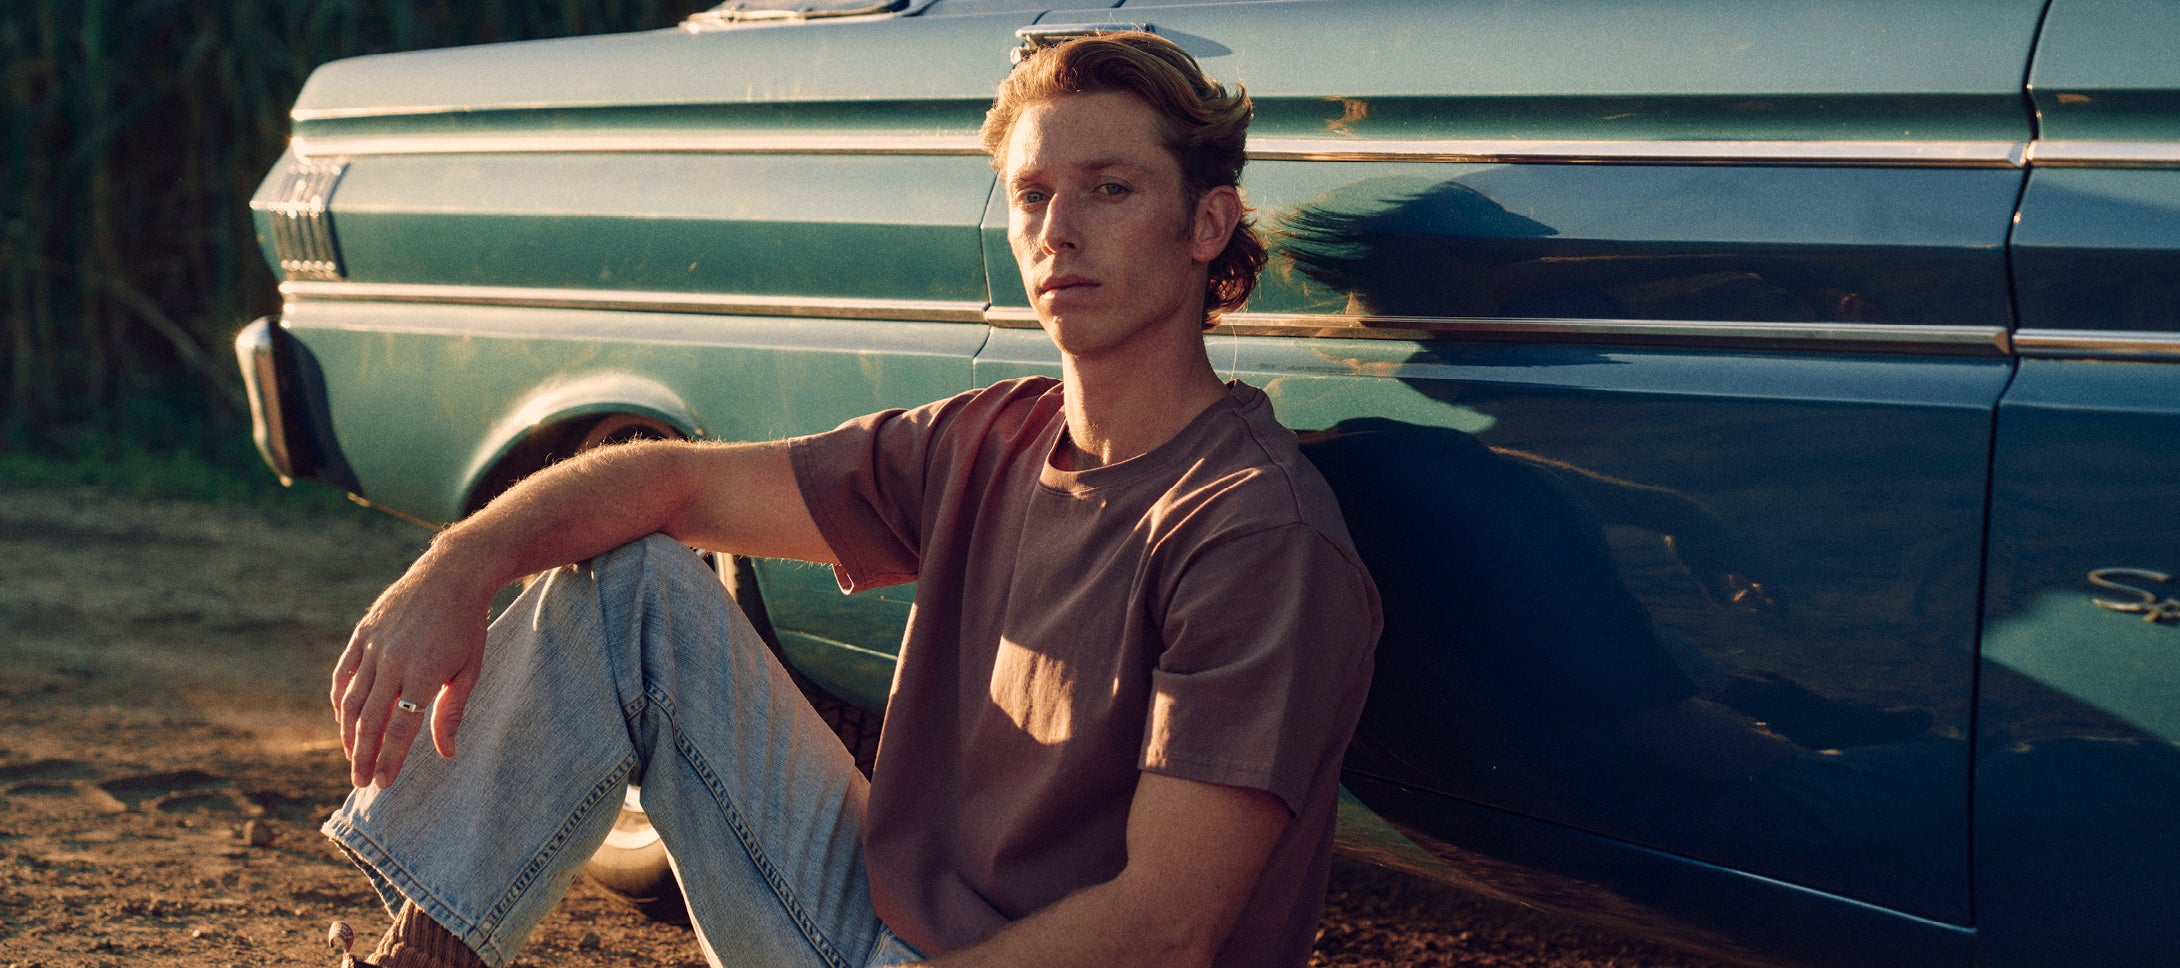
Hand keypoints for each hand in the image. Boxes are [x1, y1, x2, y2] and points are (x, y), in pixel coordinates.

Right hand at [331, 554, 492, 788]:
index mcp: (426, 673)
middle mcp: (395, 661)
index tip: (382, 784)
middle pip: (371, 720)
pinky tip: (343, 719)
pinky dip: (340, 700)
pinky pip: (344, 674)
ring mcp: (375, 646)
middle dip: (364, 756)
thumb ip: (452, 712)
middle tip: (361, 782)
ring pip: (352, 700)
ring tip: (353, 757)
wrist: (452, 574)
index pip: (401, 728)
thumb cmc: (467, 625)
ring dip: (349, 734)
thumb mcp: (470, 669)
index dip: (389, 759)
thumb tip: (446, 753)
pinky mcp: (363, 633)